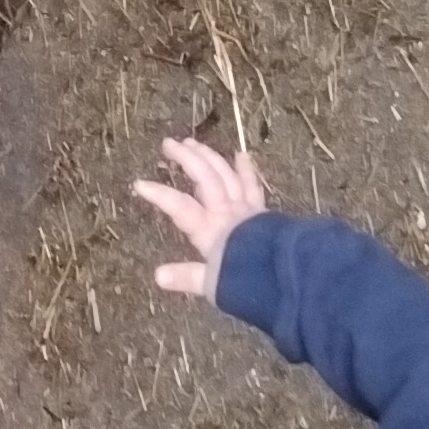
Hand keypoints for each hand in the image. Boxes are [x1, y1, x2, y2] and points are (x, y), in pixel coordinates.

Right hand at [134, 135, 271, 297]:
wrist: (289, 278)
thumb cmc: (248, 282)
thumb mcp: (213, 285)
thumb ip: (186, 277)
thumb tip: (158, 276)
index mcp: (210, 230)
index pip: (180, 206)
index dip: (159, 194)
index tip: (139, 184)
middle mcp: (226, 213)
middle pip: (205, 178)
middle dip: (186, 158)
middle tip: (168, 143)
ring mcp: (246, 209)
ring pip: (225, 174)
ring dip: (209, 156)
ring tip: (194, 143)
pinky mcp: (261, 212)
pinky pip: (252, 185)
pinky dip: (246, 169)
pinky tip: (241, 155)